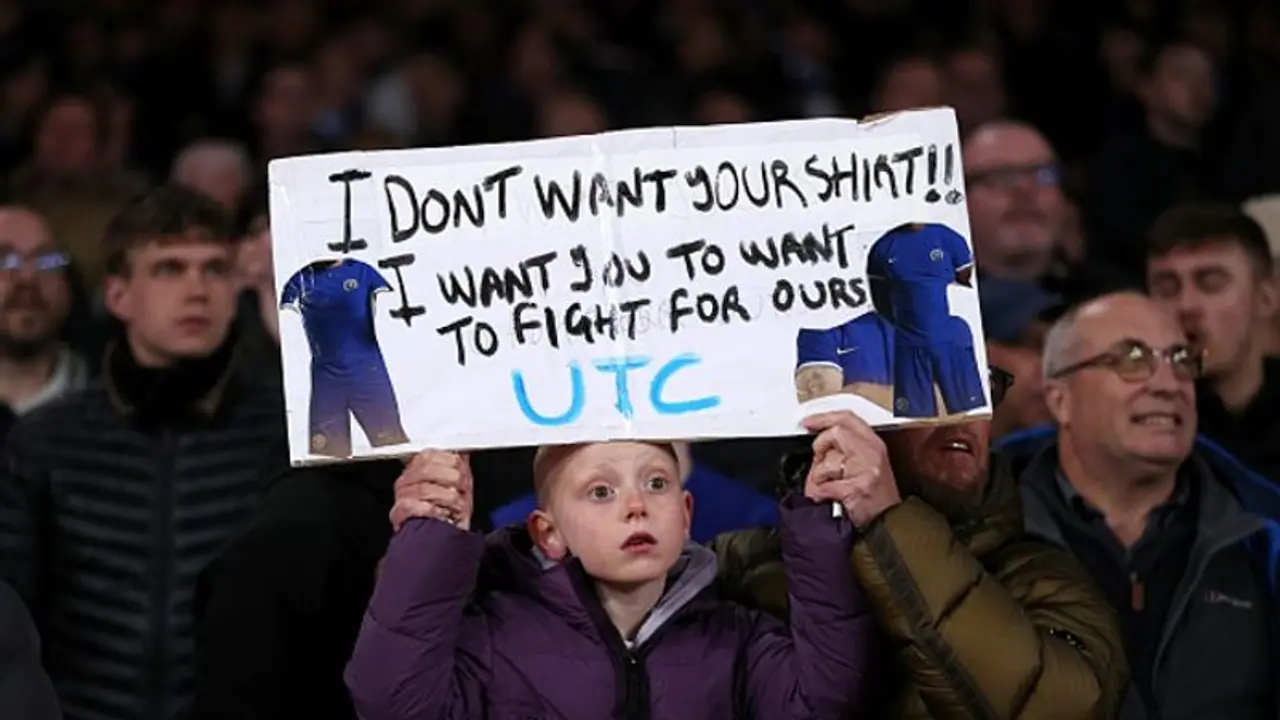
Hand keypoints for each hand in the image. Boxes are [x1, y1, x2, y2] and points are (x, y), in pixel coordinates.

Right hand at [390, 451, 473, 530]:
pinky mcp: (399, 512)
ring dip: (447, 498)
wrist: (439, 539)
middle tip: (462, 489)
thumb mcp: (457, 485)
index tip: (463, 469)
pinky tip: (443, 515)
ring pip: (424, 488)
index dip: (449, 461)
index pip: (430, 455)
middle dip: (451, 479)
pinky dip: (434, 511)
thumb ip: (458, 467)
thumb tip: (463, 453)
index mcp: (419, 467)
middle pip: (427, 469)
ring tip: (457, 506)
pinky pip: (416, 507)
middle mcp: (407, 479)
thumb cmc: (448, 511)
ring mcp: (402, 496)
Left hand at [801, 411, 900, 527]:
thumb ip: (845, 449)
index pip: (847, 418)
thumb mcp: (865, 464)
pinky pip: (825, 485)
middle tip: (819, 459)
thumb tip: (820, 444)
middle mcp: (873, 453)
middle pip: (836, 432)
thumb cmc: (874, 498)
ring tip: (829, 486)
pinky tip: (828, 497)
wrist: (887, 524)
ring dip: (820, 476)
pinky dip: (820, 493)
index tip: (808, 422)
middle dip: (821, 445)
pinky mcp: (857, 488)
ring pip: (829, 460)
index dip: (824, 417)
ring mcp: (866, 470)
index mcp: (874, 445)